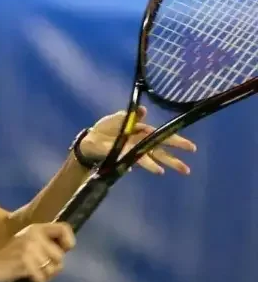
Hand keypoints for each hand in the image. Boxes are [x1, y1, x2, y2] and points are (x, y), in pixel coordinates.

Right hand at [0, 223, 74, 281]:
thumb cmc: (5, 256)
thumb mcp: (25, 243)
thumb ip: (43, 245)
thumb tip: (63, 254)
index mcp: (35, 229)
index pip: (64, 229)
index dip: (68, 242)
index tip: (62, 251)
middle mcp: (34, 236)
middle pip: (59, 257)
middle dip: (52, 268)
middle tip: (38, 272)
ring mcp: (29, 250)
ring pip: (51, 270)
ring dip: (44, 278)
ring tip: (31, 277)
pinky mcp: (25, 263)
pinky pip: (41, 279)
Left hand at [80, 106, 196, 174]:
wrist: (90, 139)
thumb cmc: (105, 129)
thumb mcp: (117, 118)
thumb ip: (131, 116)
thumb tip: (143, 110)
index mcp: (142, 132)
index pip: (162, 136)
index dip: (176, 141)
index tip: (191, 147)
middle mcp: (140, 144)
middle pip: (160, 152)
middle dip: (174, 159)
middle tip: (187, 169)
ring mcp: (132, 151)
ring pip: (150, 158)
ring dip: (159, 165)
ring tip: (168, 171)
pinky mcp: (123, 156)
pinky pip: (134, 161)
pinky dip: (143, 164)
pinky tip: (155, 170)